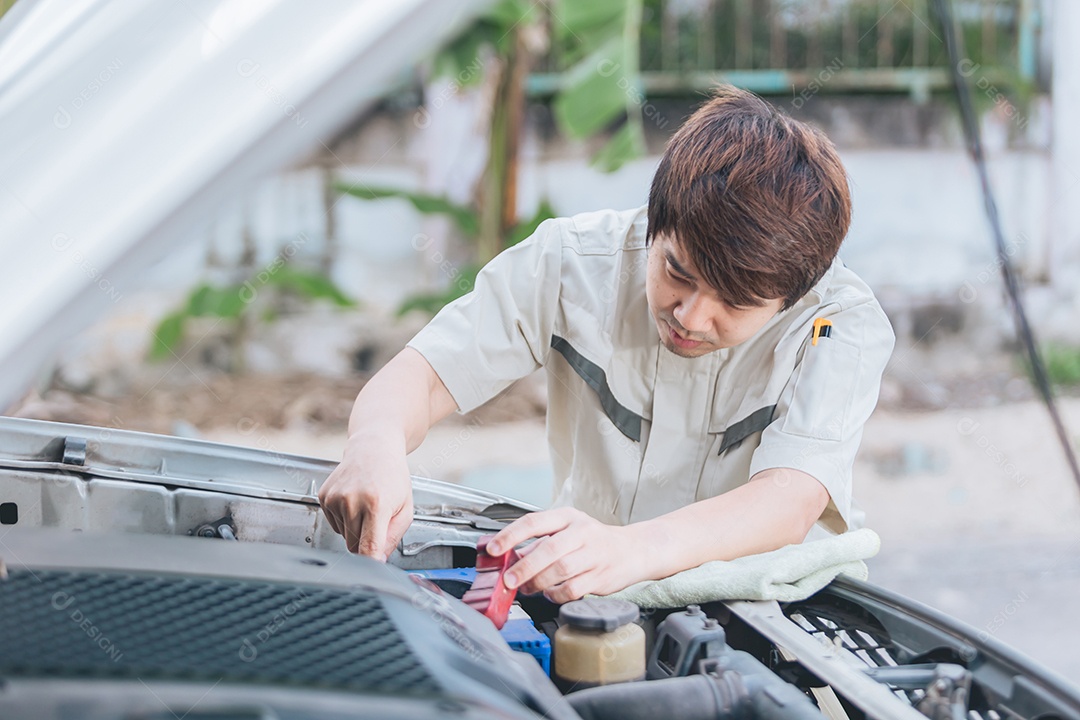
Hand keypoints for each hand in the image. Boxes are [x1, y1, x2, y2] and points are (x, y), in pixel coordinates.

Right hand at [318, 435, 412, 559]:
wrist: (373, 449)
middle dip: (367, 541)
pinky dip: (345, 520)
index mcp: (376, 504)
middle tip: (377, 522)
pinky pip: (334, 525)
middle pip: (355, 545)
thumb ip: (394, 537)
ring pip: (343, 537)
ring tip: (366, 507)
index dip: (370, 562)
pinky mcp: (324, 497)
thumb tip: (378, 560)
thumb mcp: (405, 508)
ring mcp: (335, 499)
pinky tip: (354, 502)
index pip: (368, 546)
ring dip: (355, 530)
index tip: (371, 571)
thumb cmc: (392, 477)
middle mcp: (352, 501)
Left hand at [487, 508, 646, 602]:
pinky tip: (550, 593)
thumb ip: (538, 544)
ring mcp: (593, 554)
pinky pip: (571, 589)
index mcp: (568, 517)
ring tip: (527, 588)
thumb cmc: (594, 541)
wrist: (633, 550)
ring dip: (538, 583)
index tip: (493, 549)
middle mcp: (581, 532)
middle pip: (547, 550)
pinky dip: (555, 595)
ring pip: (559, 571)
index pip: (533, 522)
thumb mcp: (567, 532)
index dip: (510, 536)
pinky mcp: (600, 576)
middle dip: (523, 567)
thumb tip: (508, 558)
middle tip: (508, 579)